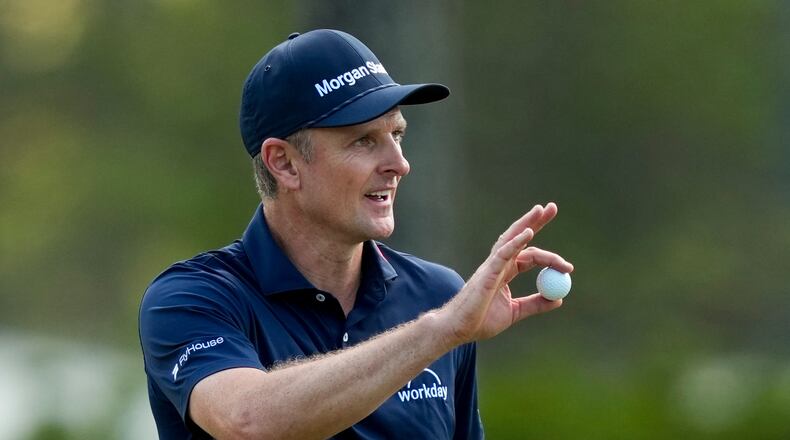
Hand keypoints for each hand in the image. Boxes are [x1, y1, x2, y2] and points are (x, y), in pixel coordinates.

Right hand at [438, 202, 572, 343]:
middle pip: (520, 237)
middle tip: (552, 207)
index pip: (529, 255)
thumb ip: (535, 304)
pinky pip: (503, 254)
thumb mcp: (514, 312)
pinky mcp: (487, 273)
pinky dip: (515, 242)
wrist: (459, 328)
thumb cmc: (480, 320)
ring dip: (527, 223)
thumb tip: (559, 299)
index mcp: (505, 272)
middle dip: (536, 221)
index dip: (548, 256)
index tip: (568, 267)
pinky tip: (528, 233)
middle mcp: (499, 264)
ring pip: (512, 239)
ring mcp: (492, 266)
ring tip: (540, 210)